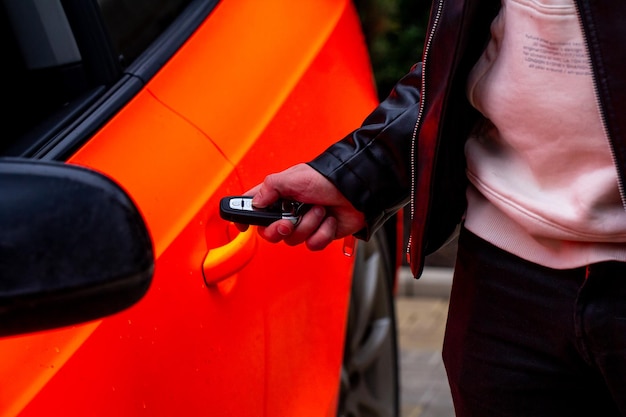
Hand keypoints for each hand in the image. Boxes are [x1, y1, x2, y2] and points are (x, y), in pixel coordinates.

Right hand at [242, 163, 365, 250]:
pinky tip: (329, 220)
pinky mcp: (320, 234)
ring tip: (319, 210)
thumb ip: (270, 188)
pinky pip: (313, 244)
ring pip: (293, 240)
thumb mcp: (294, 177)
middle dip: (279, 229)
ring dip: (308, 225)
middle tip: (288, 221)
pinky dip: (322, 233)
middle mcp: (288, 211)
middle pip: (269, 232)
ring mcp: (304, 224)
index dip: (243, 217)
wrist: (356, 190)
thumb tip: (255, 203)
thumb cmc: (327, 178)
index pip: (252, 207)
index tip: (241, 226)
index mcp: (278, 195)